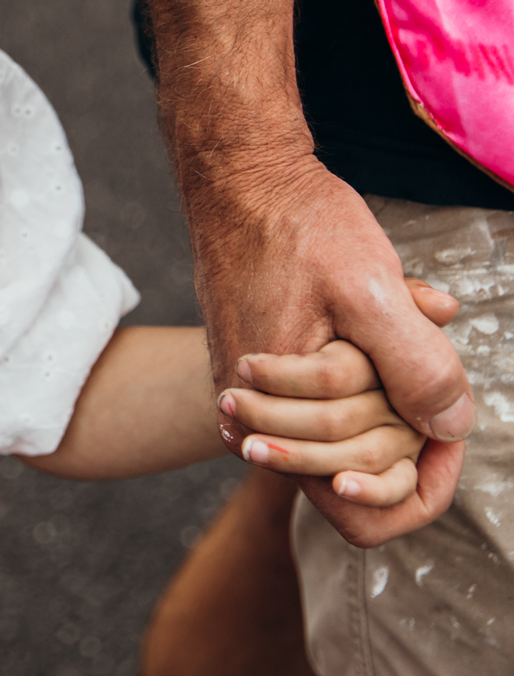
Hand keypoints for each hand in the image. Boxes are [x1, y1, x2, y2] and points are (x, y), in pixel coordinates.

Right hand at [188, 159, 470, 545]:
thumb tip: (450, 428)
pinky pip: (334, 397)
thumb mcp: (371, 288)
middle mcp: (254, 419)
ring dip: (390, 382)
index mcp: (274, 414)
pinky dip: (370, 364)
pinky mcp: (264, 373)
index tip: (442, 429)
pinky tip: (375, 315)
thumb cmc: (295, 225)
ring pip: (353, 432)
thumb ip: (417, 366)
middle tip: (416, 340)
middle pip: (362, 470)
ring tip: (399, 315)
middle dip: (406, 413)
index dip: (417, 484)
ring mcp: (257, 397)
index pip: (358, 510)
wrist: (241, 180)